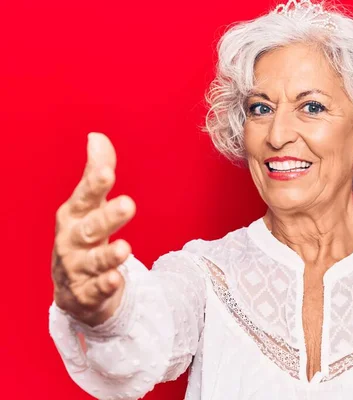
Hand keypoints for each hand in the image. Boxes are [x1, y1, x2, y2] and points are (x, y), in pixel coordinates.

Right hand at [52, 133, 135, 325]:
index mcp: (74, 215)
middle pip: (89, 228)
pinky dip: (104, 286)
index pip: (85, 197)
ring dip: (108, 255)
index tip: (108, 172)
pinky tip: (116, 279)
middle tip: (128, 204)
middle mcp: (72, 241)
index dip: (95, 184)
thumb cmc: (84, 237)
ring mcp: (77, 269)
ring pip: (93, 261)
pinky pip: (95, 290)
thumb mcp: (89, 205)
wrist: (73, 287)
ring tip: (126, 249)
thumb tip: (97, 136)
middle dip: (107, 217)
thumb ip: (96, 173)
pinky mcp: (86, 294)